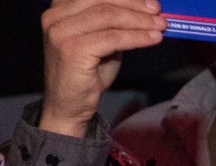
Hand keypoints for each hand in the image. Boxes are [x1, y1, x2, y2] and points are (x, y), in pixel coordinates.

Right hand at [40, 0, 165, 135]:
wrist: (69, 106)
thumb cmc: (86, 73)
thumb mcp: (101, 40)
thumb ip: (114, 23)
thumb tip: (145, 10)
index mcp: (60, 8)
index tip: (150, 2)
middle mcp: (55, 16)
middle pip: (103, 1)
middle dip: (135, 6)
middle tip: (158, 12)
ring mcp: (61, 33)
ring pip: (109, 16)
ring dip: (139, 21)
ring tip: (160, 26)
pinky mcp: (72, 50)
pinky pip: (112, 38)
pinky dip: (136, 37)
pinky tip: (152, 39)